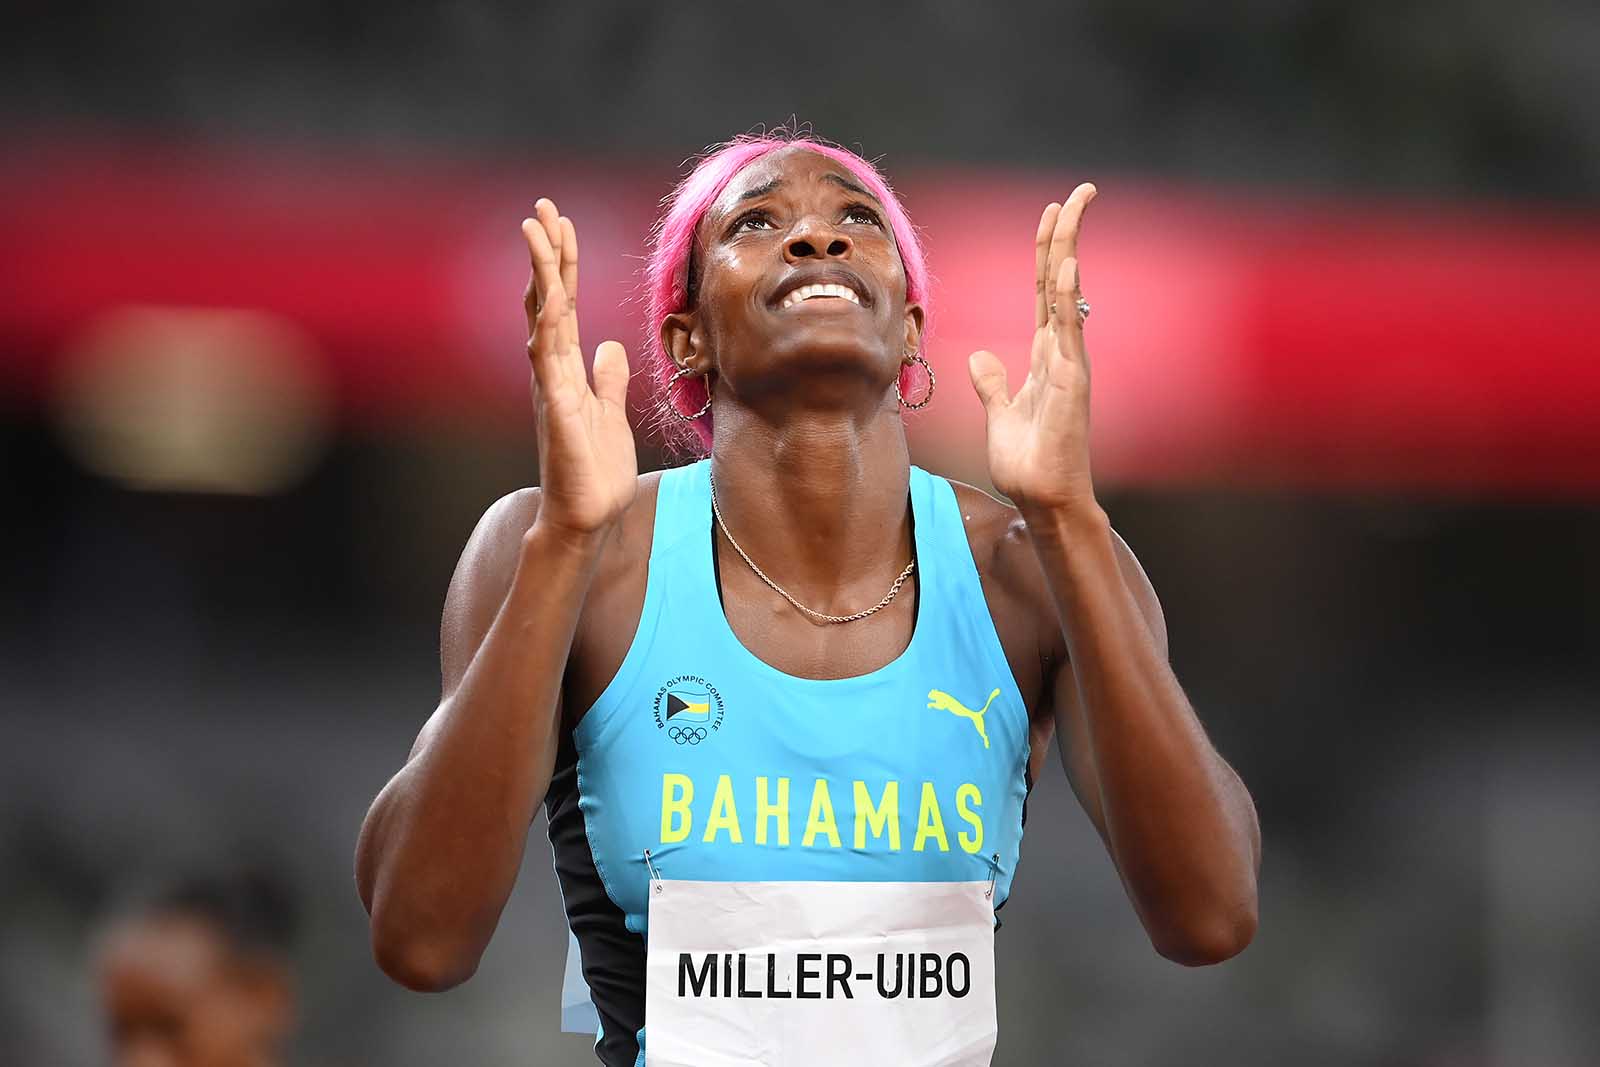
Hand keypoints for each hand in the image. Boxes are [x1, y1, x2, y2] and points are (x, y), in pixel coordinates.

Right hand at [522, 199, 637, 535]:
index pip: (563, 304)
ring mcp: (550, 387)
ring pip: (542, 319)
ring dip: (541, 275)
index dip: (562, 263)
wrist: (586, 516)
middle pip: (546, 300)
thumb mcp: (610, 413)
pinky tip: (549, 298)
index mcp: (566, 369)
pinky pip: (550, 360)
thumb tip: (611, 348)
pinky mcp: (557, 410)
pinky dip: (548, 327)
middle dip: (545, 253)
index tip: (561, 223)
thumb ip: (608, 379)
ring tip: (536, 234)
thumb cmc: (594, 470)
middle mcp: (551, 371)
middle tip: (541, 209)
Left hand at [968, 183, 1098, 514]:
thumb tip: (979, 357)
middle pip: (1061, 280)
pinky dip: (1068, 296)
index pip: (1046, 290)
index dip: (1047, 250)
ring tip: (1074, 207)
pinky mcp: (1072, 381)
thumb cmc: (1028, 462)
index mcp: (1045, 354)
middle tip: (1080, 190)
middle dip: (1067, 233)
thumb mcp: (999, 414)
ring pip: (1068, 294)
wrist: (1044, 497)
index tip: (1052, 213)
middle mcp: (1062, 351)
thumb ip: (991, 384)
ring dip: (1069, 249)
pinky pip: (1068, 330)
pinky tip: (1068, 265)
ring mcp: (1070, 363)